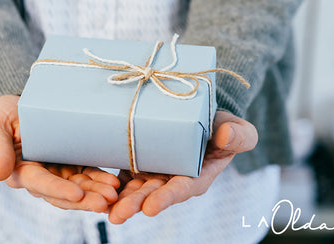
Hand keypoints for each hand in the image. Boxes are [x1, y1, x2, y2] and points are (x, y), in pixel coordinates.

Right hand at [0, 95, 119, 211]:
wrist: (24, 104)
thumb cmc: (7, 113)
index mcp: (21, 171)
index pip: (40, 184)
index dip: (58, 190)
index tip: (77, 194)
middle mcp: (42, 177)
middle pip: (63, 194)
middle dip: (84, 199)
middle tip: (105, 201)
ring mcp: (59, 172)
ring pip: (79, 189)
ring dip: (96, 193)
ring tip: (114, 194)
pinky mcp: (74, 164)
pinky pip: (88, 176)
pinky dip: (101, 181)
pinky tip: (114, 184)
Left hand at [108, 110, 257, 223]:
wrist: (202, 118)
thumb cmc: (223, 127)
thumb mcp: (238, 130)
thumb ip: (238, 136)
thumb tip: (225, 137)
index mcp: (196, 176)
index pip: (181, 189)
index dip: (167, 198)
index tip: (151, 208)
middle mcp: (173, 179)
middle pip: (153, 193)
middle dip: (135, 204)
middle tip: (117, 215)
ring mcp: (155, 172)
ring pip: (135, 187)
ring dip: (119, 198)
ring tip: (103, 208)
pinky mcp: (140, 162)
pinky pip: (124, 174)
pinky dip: (111, 181)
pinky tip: (94, 187)